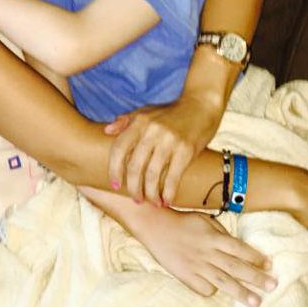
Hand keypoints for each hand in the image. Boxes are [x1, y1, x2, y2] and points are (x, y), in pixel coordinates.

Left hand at [105, 95, 220, 205]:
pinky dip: (168, 192)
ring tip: (151, 201)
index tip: (115, 185)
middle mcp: (152, 131)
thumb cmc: (171, 111)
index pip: (119, 148)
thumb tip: (106, 131)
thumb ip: (126, 121)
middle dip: (133, 187)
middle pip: (134, 166)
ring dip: (150, 193)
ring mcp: (169, 141)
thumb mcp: (146, 111)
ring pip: (152, 175)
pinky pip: (173, 177)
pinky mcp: (186, 150)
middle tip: (136, 198)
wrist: (201, 105)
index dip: (114, 169)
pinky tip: (166, 200)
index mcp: (140, 122)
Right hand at [132, 205, 275, 306]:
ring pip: (224, 281)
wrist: (156, 227)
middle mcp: (207, 252)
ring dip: (242, 292)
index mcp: (213, 237)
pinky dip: (213, 290)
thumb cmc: (182, 222)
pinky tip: (221, 291)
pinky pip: (204, 287)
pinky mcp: (186, 276)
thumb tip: (236, 245)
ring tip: (257, 302)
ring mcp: (197, 266)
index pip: (239, 248)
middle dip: (256, 277)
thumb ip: (220, 232)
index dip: (255, 257)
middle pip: (236, 267)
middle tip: (273, 285)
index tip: (269, 265)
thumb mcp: (204, 219)